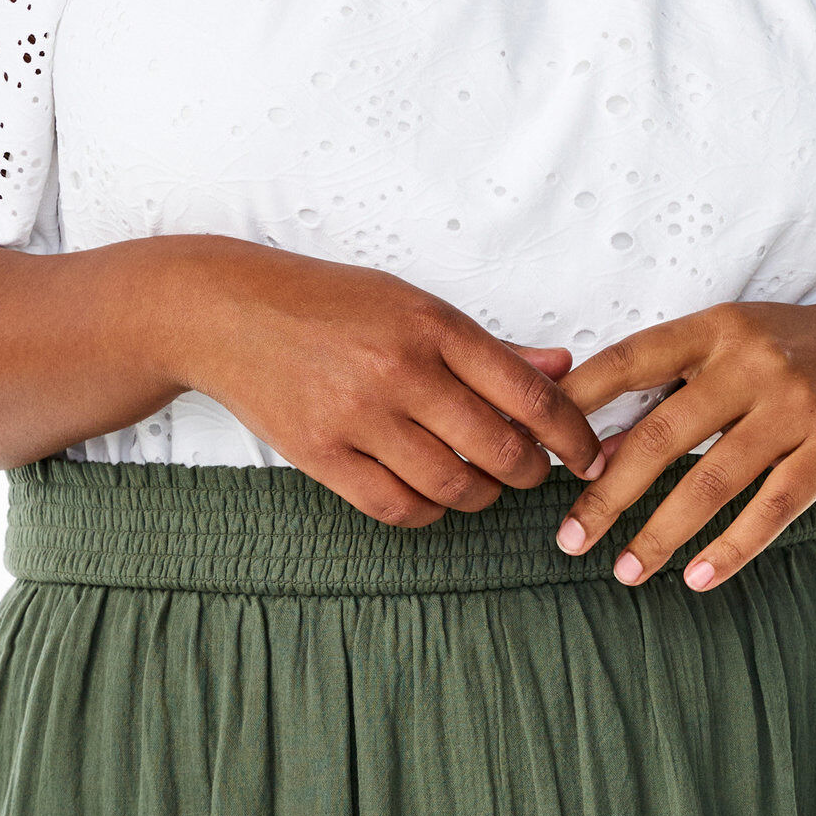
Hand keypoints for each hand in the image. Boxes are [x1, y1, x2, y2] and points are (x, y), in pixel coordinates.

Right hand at [155, 237, 606, 526]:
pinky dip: (428, 513)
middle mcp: (400, 370)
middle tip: (533, 472)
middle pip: (500, 448)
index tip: (588, 452)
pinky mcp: (321, 456)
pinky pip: (397, 508)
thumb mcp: (411, 304)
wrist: (227, 312)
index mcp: (432, 325)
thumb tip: (560, 369)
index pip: (528, 393)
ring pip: (454, 487)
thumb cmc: (325, 303)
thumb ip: (487, 346)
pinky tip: (432, 496)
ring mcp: (358, 416)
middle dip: (531, 472)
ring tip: (481, 482)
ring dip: (481, 495)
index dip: (571, 433)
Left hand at [551, 297, 815, 589]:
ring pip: (712, 482)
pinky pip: (772, 509)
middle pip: (662, 435)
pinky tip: (695, 578)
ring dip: (660, 534)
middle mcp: (753, 360)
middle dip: (607, 494)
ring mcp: (797, 404)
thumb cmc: (791, 350)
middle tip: (568, 538)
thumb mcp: (733, 339)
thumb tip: (595, 444)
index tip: (542, 453)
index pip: (630, 360)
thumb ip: (671, 378)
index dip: (581, 404)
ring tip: (624, 571)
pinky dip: (730, 549)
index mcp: (715, 326)